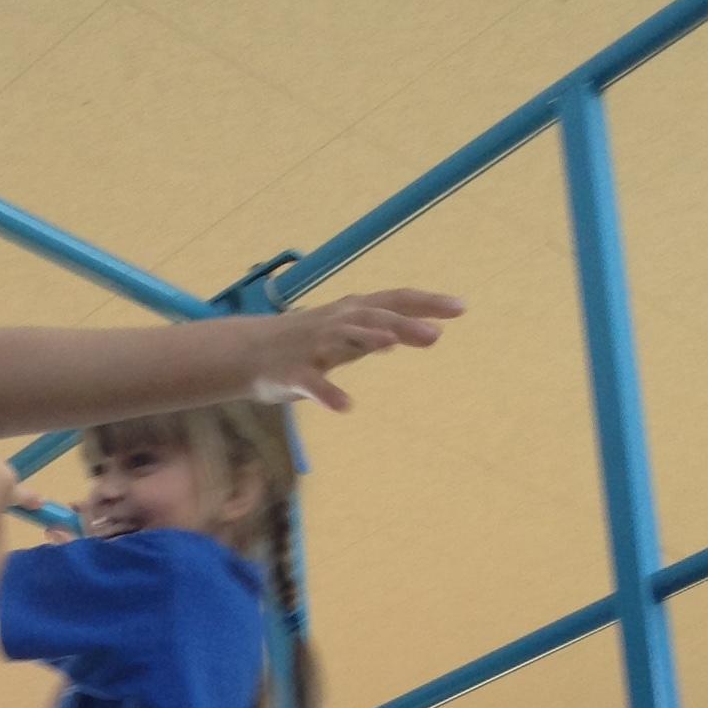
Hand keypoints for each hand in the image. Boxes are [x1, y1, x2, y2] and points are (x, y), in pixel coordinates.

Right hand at [250, 289, 462, 413]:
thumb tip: (422, 331)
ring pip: (344, 338)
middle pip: (375, 317)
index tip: (461, 308)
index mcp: (353, 311)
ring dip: (366, 339)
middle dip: (404, 323)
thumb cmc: (303, 342)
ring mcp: (314, 346)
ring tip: (391, 346)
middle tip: (436, 334)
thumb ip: (382, 332)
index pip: (395, 300)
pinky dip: (328, 394)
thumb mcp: (345, 333)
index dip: (427, 302)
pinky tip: (346, 406)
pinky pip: (313, 384)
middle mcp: (337, 322)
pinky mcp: (293, 373)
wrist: (246, 352)